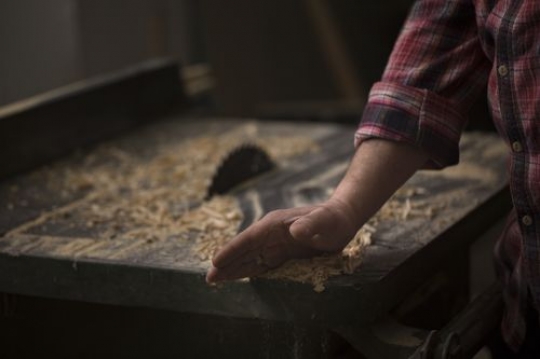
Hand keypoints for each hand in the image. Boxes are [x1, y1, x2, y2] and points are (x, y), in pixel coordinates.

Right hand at [205, 199, 358, 282]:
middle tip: (209, 279)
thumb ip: (311, 224)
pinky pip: (261, 263)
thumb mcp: (325, 221)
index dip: (232, 251)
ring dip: (233, 269)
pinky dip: (248, 271)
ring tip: (216, 281)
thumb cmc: (333, 219)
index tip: (216, 262)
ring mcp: (275, 242)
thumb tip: (294, 231)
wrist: (341, 218)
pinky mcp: (282, 252)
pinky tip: (238, 278)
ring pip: (250, 258)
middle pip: (244, 250)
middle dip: (226, 264)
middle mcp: (270, 233)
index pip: (249, 239)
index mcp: (275, 224)